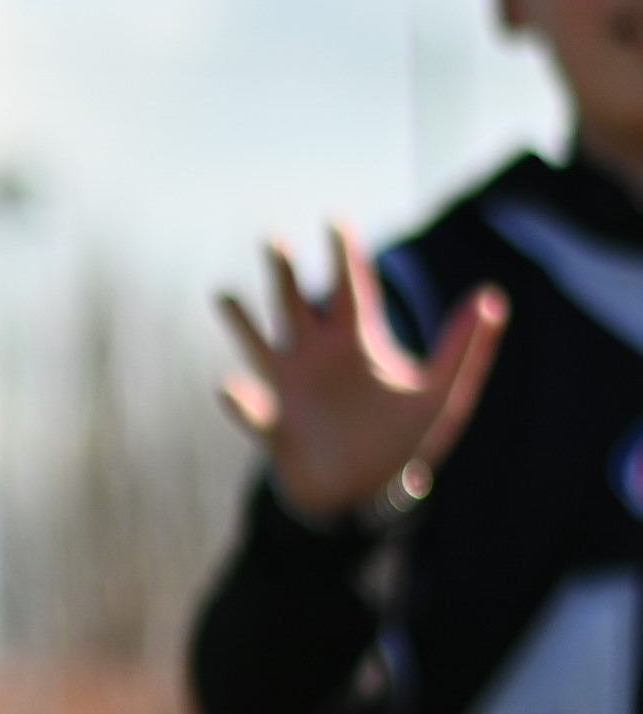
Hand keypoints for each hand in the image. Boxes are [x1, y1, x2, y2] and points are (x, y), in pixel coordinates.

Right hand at [216, 227, 504, 520]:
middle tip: (274, 238)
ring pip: (260, 345)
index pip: (350, 288)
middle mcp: (318, 358)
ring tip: (223, 294)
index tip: (335, 219)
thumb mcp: (444, 394)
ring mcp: (290, 389)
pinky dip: (239, 400)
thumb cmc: (404, 442)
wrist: (365, 494)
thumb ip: (466, 348)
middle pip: (297, 303)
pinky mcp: (273, 425)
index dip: (344, 254)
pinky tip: (230, 387)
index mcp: (358, 344)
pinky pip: (251, 409)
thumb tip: (491, 297)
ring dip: (242, 321)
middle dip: (285, 272)